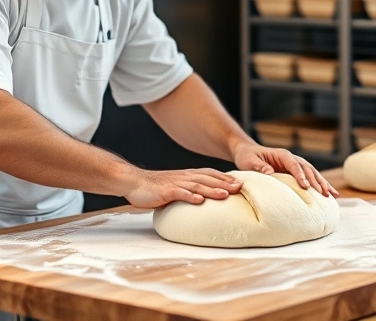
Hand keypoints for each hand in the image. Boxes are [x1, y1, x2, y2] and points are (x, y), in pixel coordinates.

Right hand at [120, 167, 241, 208]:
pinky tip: (199, 201)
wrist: (135, 182)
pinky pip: (180, 193)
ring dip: (212, 190)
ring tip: (225, 195)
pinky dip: (190, 196)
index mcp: (188, 175)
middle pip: (208, 179)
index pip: (210, 174)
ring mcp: (176, 184)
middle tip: (240, 188)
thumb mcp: (176, 186)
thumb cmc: (156, 187)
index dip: (225, 178)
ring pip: (197, 185)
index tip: (241, 183)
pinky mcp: (166, 191)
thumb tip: (204, 199)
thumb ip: (189, 190)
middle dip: (225, 183)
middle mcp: (185, 177)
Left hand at [231, 142, 338, 197]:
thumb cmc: (247, 157)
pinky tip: (330, 194)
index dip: (301, 176)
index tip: (306, 187)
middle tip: (326, 194)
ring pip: (313, 174)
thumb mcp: (249, 161)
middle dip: (317, 182)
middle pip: (308, 169)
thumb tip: (270, 173)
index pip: (294, 165)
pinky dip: (320, 185)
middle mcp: (292, 159)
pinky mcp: (295, 172)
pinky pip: (310, 178)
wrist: (247, 152)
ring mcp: (295, 165)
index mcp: (282, 155)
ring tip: (333, 195)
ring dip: (323, 184)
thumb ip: (259, 167)